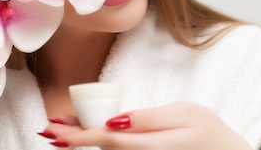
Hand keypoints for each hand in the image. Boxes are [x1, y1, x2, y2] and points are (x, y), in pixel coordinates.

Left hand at [40, 102, 251, 149]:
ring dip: (85, 140)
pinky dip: (103, 142)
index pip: (107, 140)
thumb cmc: (212, 135)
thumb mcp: (185, 115)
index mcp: (151, 146)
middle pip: (103, 149)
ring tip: (63, 127)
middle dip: (73, 139)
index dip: (78, 137)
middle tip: (48, 128)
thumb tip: (115, 120)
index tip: (54, 133)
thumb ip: (149, 118)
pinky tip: (92, 132)